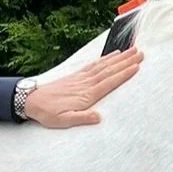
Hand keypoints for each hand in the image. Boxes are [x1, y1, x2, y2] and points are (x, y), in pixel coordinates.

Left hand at [24, 47, 142, 127]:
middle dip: (126, 62)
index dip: (123, 74)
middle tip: (140, 54)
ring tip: (132, 51)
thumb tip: (98, 117)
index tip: (136, 67)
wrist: (32, 101)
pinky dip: (105, 59)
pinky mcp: (76, 76)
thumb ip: (81, 118)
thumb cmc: (49, 113)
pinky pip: (94, 65)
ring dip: (119, 58)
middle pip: (110, 70)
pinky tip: (112, 55)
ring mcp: (81, 78)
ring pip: (104, 65)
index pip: (109, 82)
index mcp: (86, 95)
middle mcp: (86, 83)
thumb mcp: (64, 121)